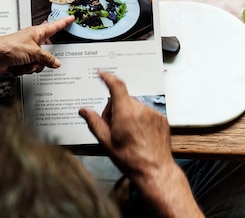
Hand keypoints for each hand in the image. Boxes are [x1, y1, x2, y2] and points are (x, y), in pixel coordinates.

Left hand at [0, 15, 74, 75]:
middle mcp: (32, 42)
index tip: (71, 18)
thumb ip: (47, 58)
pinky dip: (24, 69)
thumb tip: (56, 62)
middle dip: (42, 59)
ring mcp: (26, 53)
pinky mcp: (20, 62)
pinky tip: (17, 66)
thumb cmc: (8, 47)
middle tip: (37, 60)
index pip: (54, 26)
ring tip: (24, 62)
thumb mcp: (33, 52)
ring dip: (32, 66)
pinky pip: (30, 69)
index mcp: (36, 33)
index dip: (63, 23)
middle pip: (47, 52)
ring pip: (39, 63)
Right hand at [79, 71, 203, 216]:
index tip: (102, 73)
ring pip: (133, 106)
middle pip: (122, 100)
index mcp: (126, 113)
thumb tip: (83, 111)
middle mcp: (141, 109)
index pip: (116, 86)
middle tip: (112, 127)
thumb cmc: (131, 159)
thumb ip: (94, 122)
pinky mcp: (161, 118)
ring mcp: (153, 113)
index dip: (107, 77)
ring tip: (127, 134)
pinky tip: (138, 135)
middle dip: (114, 110)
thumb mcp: (106, 142)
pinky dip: (139, 119)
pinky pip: (145, 112)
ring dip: (127, 114)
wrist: (155, 171)